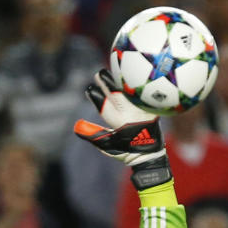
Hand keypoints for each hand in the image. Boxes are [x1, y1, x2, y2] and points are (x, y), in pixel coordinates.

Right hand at [73, 69, 170, 187]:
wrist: (150, 154)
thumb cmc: (125, 151)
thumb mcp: (107, 146)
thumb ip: (93, 134)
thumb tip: (77, 126)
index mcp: (121, 124)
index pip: (106, 108)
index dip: (97, 98)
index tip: (90, 89)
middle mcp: (132, 115)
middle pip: (118, 95)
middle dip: (107, 83)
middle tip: (98, 74)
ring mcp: (143, 111)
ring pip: (129, 92)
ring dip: (119, 81)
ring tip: (110, 73)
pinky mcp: (151, 108)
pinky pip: (140, 93)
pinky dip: (131, 85)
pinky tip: (125, 77)